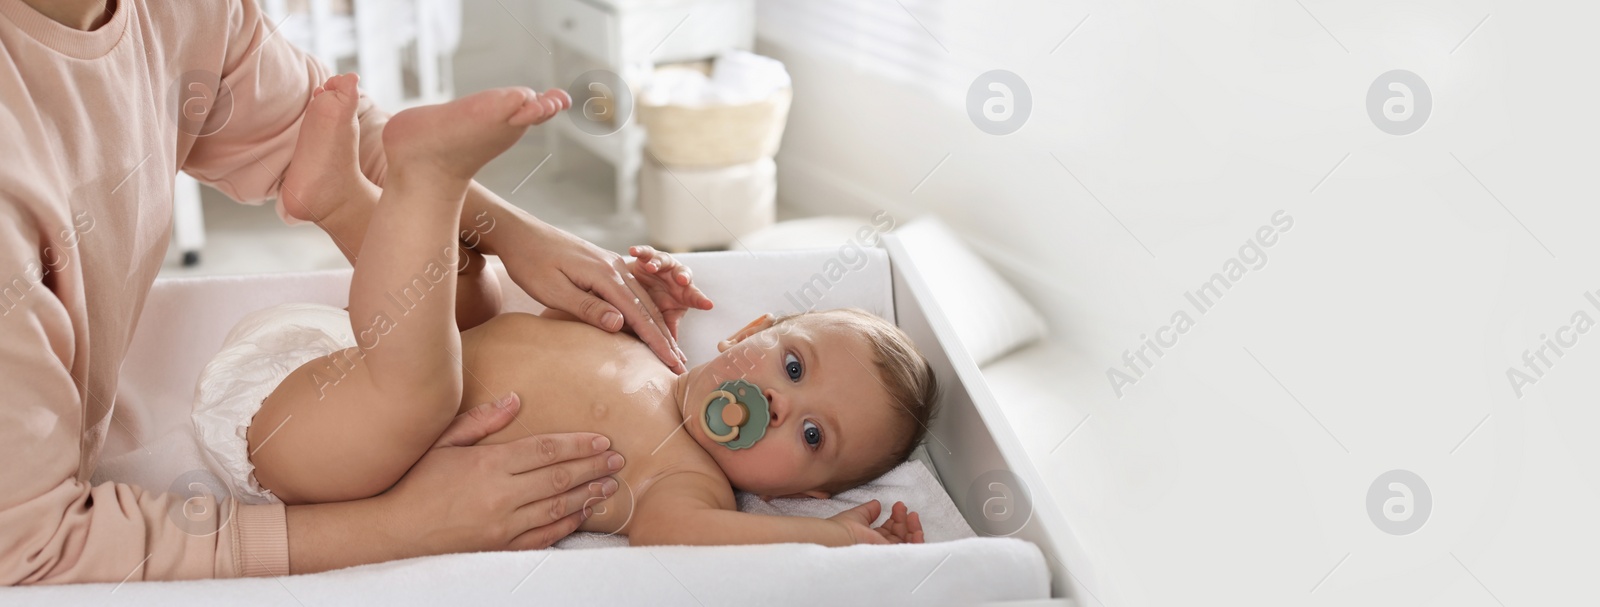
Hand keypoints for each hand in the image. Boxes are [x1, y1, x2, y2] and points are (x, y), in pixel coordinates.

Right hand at [378, 393, 624, 552]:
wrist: (393, 530)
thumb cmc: (415, 481)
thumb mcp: (442, 441)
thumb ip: (481, 420)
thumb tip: (515, 399)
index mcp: (489, 464)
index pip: (545, 450)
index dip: (577, 444)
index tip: (601, 440)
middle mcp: (501, 495)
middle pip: (559, 477)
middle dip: (593, 467)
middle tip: (618, 459)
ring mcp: (503, 525)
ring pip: (557, 507)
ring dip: (587, 496)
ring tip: (609, 485)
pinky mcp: (500, 547)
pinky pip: (543, 536)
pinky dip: (567, 524)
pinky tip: (583, 513)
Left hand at [501, 221, 688, 372]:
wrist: (520, 233)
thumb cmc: (530, 263)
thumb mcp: (553, 290)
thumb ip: (587, 307)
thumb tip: (620, 324)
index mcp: (605, 275)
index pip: (638, 314)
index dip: (656, 340)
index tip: (670, 362)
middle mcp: (616, 267)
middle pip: (648, 307)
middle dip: (664, 337)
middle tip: (679, 364)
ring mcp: (613, 264)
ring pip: (643, 299)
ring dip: (658, 325)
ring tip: (670, 348)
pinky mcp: (606, 266)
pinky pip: (632, 292)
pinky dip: (645, 311)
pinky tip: (647, 324)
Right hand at [626, 245, 713, 338]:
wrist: (634, 288)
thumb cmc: (654, 305)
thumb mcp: (662, 319)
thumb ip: (669, 332)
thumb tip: (678, 360)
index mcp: (683, 293)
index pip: (694, 297)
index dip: (700, 300)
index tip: (708, 305)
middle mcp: (675, 277)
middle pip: (683, 275)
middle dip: (683, 276)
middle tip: (682, 281)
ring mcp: (662, 265)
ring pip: (663, 261)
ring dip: (658, 263)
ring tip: (651, 267)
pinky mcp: (647, 257)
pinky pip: (645, 252)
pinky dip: (640, 251)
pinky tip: (633, 252)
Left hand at [828, 500, 923, 544]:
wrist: (839, 539)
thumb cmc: (842, 529)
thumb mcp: (857, 515)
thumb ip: (869, 511)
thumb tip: (876, 504)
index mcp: (871, 539)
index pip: (890, 529)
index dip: (897, 517)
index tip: (898, 506)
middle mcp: (879, 547)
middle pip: (900, 535)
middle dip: (906, 521)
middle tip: (904, 508)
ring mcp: (886, 553)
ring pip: (907, 543)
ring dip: (914, 529)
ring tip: (913, 516)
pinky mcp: (892, 557)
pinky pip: (910, 552)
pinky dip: (917, 543)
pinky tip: (917, 531)